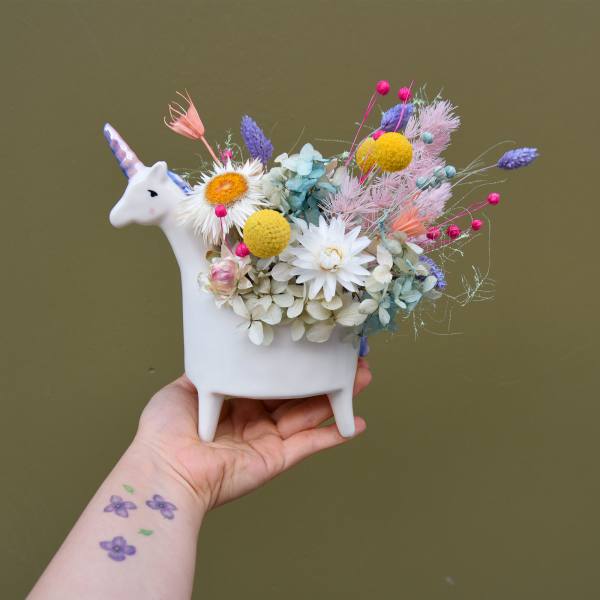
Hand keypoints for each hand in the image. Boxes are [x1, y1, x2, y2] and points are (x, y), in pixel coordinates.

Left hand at [134, 359, 371, 510]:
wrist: (165, 469)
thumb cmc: (165, 431)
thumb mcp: (185, 387)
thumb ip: (209, 369)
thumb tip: (218, 348)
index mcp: (235, 399)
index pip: (271, 378)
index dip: (294, 363)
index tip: (315, 346)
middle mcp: (255, 418)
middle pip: (297, 394)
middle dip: (323, 377)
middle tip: (349, 360)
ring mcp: (268, 439)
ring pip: (309, 414)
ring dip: (336, 398)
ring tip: (361, 378)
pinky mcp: (276, 459)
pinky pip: (309, 445)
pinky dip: (333, 435)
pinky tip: (357, 423)